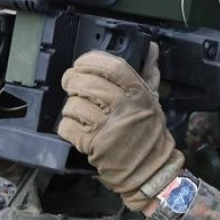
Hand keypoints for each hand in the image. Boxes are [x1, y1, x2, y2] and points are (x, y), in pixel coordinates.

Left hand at [57, 44, 183, 210]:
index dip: (91, 60)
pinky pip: (69, 128)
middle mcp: (125, 108)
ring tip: (75, 110)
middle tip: (70, 83)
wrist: (151, 172)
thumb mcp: (153, 101)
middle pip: (88, 83)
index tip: (82, 63)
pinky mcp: (95, 146)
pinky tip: (73, 127)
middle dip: (72, 80)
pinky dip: (66, 126)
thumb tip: (151, 47)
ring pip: (75, 105)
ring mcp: (109, 128)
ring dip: (69, 107)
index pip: (112, 66)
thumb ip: (149, 73)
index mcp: (138, 94)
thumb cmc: (150, 135)